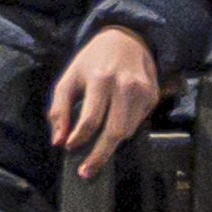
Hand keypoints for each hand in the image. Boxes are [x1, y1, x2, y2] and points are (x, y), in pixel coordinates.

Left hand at [47, 24, 162, 173]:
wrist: (127, 39)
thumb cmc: (92, 61)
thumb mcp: (69, 78)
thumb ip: (59, 109)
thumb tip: (58, 141)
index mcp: (101, 79)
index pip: (90, 120)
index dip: (78, 138)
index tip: (68, 148)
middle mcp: (125, 85)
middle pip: (114, 131)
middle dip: (99, 156)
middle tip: (86, 173)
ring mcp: (143, 91)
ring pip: (127, 130)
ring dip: (110, 142)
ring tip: (98, 142)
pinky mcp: (153, 95)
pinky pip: (137, 123)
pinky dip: (124, 129)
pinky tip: (115, 119)